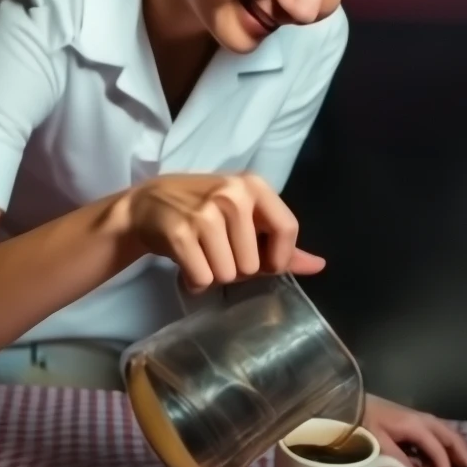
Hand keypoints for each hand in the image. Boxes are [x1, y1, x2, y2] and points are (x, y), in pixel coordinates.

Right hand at [122, 172, 324, 291]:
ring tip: (200, 254)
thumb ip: (282, 241)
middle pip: (254, 263)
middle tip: (217, 250)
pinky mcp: (181, 233)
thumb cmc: (202, 209)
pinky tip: (185, 262)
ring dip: (213, 275)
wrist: (147, 204)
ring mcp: (205, 213)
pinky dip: (194, 280)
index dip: (278, 257)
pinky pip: (203, 279)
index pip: (287, 228)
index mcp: (254, 185)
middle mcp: (232, 194)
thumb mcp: (244, 215)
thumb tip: (319, 266)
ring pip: (228, 274)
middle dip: (236, 268)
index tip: (263, 262)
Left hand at [363, 394, 466, 466]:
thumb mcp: (376, 442)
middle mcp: (423, 422)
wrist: (345, 402)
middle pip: (452, 444)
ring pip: (446, 444)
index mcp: (416, 425)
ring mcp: (418, 424)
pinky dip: (443, 460)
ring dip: (459, 464)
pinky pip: (434, 445)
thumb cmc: (359, 420)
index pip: (439, 454)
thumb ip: (398, 462)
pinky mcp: (410, 429)